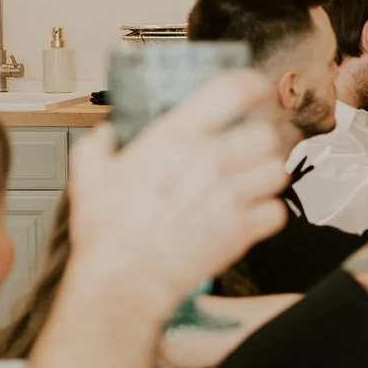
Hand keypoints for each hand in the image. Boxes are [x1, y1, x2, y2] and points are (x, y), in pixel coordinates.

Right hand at [66, 71, 286, 308]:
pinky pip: (277, 211)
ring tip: (249, 180)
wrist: (126, 282)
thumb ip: (99, 147)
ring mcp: (233, 195)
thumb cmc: (108, 233)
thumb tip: (106, 134)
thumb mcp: (90, 177)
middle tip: (246, 148)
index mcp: (176, 137)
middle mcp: (212, 160)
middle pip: (266, 133)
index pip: (234, 90)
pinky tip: (250, 213)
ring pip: (278, 170)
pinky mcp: (244, 229)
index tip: (256, 90)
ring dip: (266, 173)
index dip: (252, 85)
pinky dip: (268, 212)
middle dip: (258, 139)